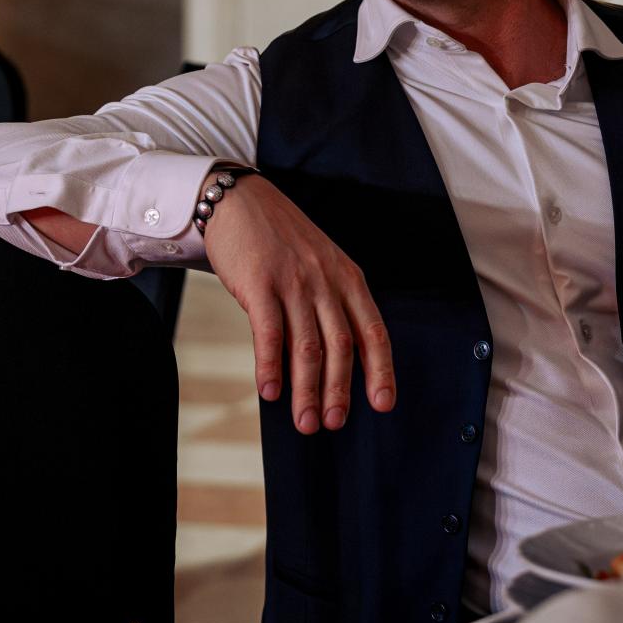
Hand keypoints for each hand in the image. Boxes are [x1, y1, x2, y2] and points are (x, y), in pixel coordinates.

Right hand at [201, 173, 394, 434]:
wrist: (240, 199)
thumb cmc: (280, 238)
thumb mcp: (320, 263)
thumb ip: (330, 303)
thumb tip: (333, 360)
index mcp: (348, 278)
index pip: (373, 331)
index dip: (380, 370)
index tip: (383, 404)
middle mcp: (326, 281)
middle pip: (340, 346)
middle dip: (338, 390)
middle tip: (333, 423)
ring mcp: (293, 281)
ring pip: (306, 346)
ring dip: (307, 389)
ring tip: (305, 421)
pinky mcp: (259, 282)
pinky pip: (269, 331)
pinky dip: (270, 366)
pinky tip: (270, 391)